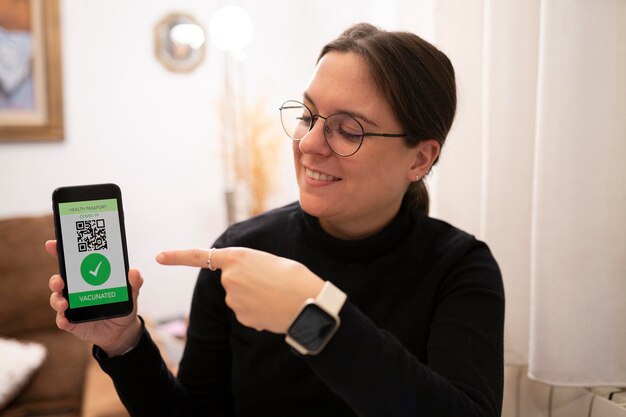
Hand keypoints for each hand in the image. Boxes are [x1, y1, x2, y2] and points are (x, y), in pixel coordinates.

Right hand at [46, 240, 142, 356]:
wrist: (122, 330)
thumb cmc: (122, 305)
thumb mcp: (131, 293)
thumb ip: (134, 282)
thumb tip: (134, 272)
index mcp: (87, 277)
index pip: (71, 262)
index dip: (60, 252)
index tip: (52, 244)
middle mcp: (76, 290)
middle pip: (59, 280)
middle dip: (56, 279)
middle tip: (60, 280)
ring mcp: (72, 306)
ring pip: (57, 299)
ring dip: (57, 300)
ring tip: (64, 303)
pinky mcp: (71, 322)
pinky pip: (62, 320)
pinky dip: (61, 320)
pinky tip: (65, 320)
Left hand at [156, 247, 323, 332]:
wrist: (308, 303)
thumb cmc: (296, 278)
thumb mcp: (271, 261)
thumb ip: (250, 267)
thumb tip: (244, 284)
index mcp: (238, 257)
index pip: (201, 256)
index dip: (178, 256)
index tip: (159, 257)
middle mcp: (230, 278)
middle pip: (231, 280)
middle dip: (247, 282)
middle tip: (271, 281)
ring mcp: (233, 300)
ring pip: (239, 298)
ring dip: (254, 297)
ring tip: (276, 294)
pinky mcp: (241, 317)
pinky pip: (246, 312)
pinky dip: (258, 310)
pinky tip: (273, 308)